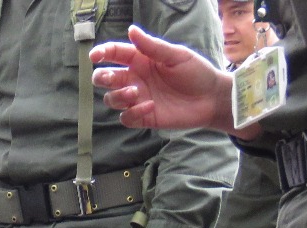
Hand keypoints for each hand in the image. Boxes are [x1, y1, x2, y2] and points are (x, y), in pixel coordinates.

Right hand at [90, 25, 240, 135]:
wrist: (210, 98)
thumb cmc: (195, 72)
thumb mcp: (176, 55)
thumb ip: (152, 46)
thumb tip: (131, 30)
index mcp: (140, 60)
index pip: (114, 54)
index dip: (102, 53)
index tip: (95, 57)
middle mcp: (135, 79)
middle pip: (105, 78)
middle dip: (101, 78)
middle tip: (110, 78)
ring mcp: (137, 98)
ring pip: (111, 99)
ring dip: (117, 96)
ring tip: (135, 93)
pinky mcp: (142, 117)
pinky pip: (125, 117)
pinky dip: (133, 112)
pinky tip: (150, 106)